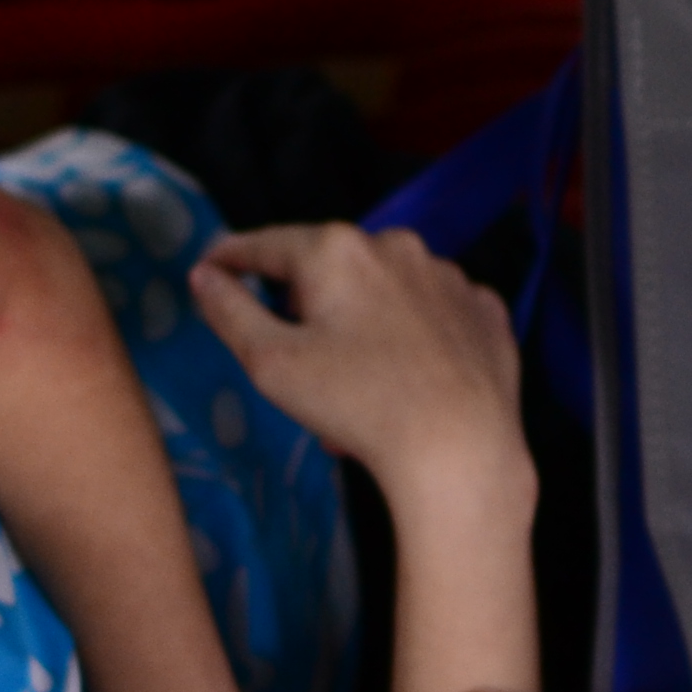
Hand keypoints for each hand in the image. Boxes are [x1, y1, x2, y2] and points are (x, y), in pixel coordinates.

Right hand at [189, 224, 530, 515]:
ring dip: (363, 321)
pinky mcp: (487, 312)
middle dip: (308, 303)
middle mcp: (398, 246)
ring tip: (357, 382)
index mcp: (337, 250)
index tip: (212, 268)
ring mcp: (450, 277)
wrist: (461, 448)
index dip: (234, 257)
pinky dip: (417, 336)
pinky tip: (412, 375)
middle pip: (332, 268)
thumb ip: (230, 311)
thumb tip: (205, 275)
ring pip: (387, 291)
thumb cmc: (357, 404)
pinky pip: (436, 314)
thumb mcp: (271, 363)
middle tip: (299, 356)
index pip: (269, 244)